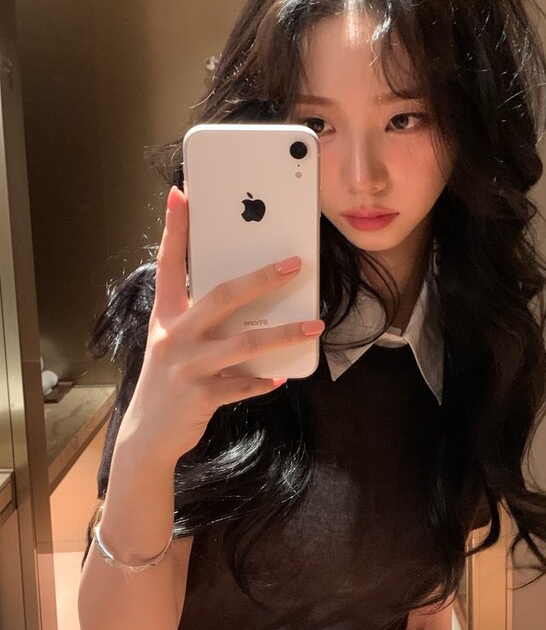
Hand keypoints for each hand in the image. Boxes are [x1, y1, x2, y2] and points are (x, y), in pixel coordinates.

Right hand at [120, 184, 323, 465]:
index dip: (175, 229)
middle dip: (262, 278)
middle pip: (222, 296)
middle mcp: (174, 336)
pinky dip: (264, 381)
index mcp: (166, 315)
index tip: (181, 195)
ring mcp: (187, 366)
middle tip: (295, 264)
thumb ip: (200, 318)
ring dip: (284, 333)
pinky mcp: (200, 396)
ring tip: (315, 325)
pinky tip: (282, 377)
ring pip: (244, 343)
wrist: (147, 435)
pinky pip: (243, 384)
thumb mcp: (173, 342)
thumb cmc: (170, 380)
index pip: (169, 264)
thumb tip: (249, 297)